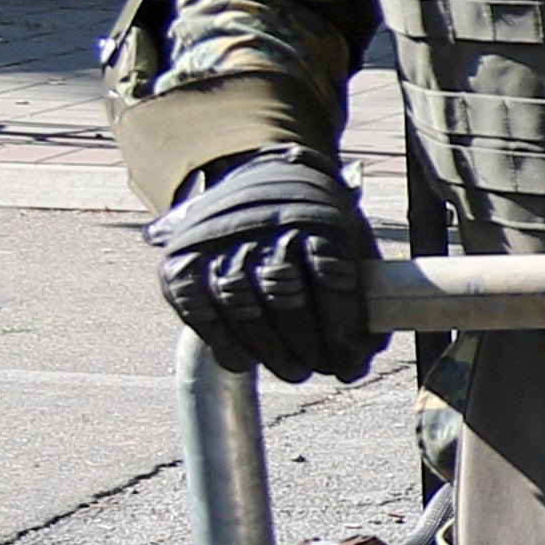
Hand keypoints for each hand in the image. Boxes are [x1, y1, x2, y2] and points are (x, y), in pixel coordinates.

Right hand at [146, 146, 378, 383]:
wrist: (257, 175)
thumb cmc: (314, 223)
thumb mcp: (350, 239)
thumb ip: (362, 294)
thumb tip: (359, 357)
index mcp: (317, 218)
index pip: (333, 282)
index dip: (342, 334)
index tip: (350, 365)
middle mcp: (265, 226)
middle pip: (286, 299)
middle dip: (307, 347)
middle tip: (317, 368)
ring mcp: (218, 243)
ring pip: (243, 309)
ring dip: (271, 353)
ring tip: (293, 370)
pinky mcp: (182, 262)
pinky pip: (201, 313)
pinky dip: (226, 344)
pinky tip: (247, 360)